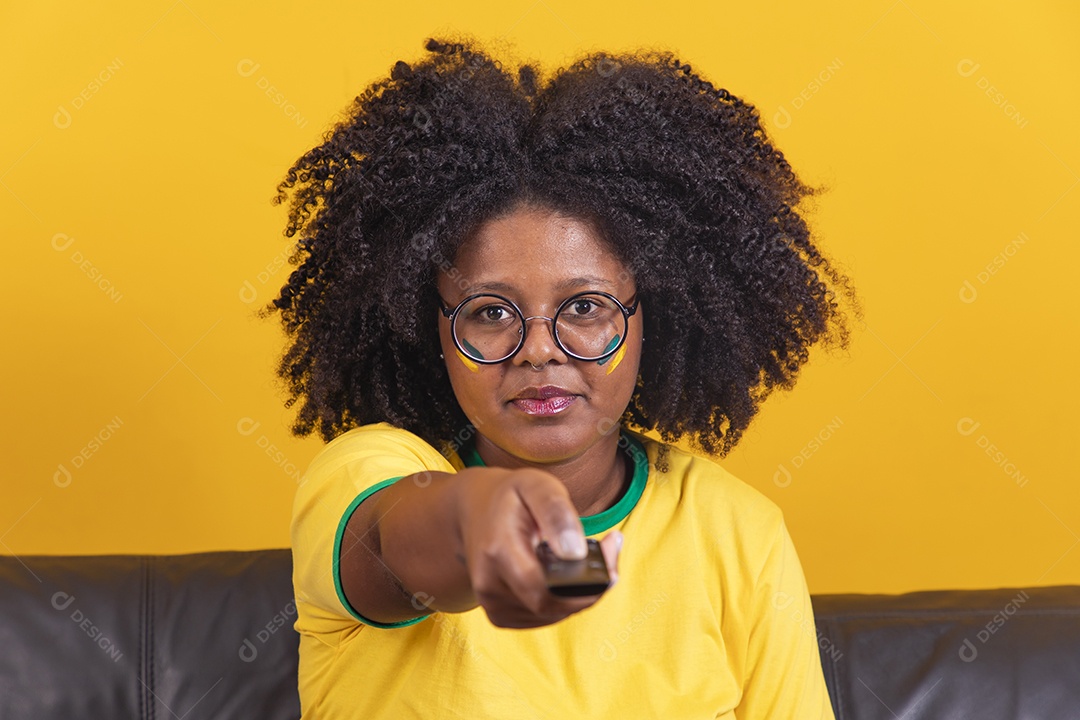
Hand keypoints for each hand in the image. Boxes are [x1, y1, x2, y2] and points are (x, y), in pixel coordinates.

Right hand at [453, 466, 622, 628]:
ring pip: (554, 614)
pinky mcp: (501, 614)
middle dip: (590, 586)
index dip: (584, 583)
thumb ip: (556, 512)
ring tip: (593, 556)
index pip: (544, 589)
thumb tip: (576, 553)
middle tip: (610, 550)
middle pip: (553, 606)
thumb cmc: (511, 496)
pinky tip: (570, 572)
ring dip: (581, 592)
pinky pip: (545, 616)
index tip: (610, 550)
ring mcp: (493, 604)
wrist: (475, 510)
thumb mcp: (535, 485)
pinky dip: (565, 599)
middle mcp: (489, 585)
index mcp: (497, 552)